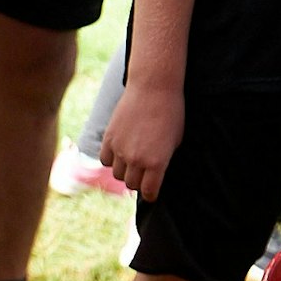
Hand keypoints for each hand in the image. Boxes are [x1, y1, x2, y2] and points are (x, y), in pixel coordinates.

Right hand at [100, 84, 183, 201]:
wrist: (154, 87)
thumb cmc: (171, 112)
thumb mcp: (175, 140)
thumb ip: (163, 160)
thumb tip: (154, 174)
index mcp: (157, 162)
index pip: (149, 192)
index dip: (152, 194)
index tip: (152, 191)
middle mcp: (137, 160)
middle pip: (132, 185)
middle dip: (139, 182)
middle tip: (143, 174)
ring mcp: (121, 150)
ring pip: (117, 174)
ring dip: (125, 171)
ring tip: (131, 161)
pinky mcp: (109, 139)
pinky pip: (105, 160)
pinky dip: (112, 160)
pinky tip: (120, 152)